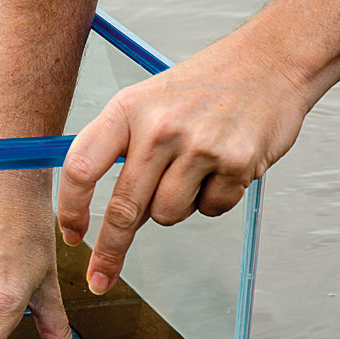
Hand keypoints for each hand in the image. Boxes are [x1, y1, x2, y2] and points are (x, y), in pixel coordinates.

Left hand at [57, 34, 308, 293]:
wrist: (269, 61)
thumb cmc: (202, 88)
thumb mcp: (146, 102)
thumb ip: (120, 150)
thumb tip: (99, 211)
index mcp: (127, 109)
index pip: (81, 168)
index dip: (70, 209)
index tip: (71, 236)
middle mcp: (159, 127)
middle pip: (122, 209)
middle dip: (109, 251)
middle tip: (100, 277)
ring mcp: (199, 146)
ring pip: (166, 215)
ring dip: (175, 208)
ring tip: (193, 171)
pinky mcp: (236, 162)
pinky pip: (210, 210)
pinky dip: (214, 199)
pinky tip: (222, 167)